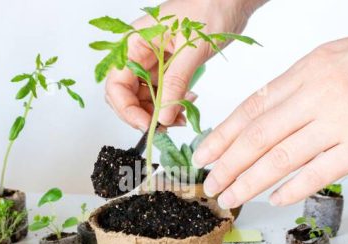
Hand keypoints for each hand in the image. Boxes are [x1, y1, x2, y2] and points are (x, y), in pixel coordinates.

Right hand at [105, 0, 265, 129]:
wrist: (231, 0)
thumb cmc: (210, 7)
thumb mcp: (192, 49)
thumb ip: (176, 83)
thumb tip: (163, 116)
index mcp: (135, 42)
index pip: (116, 83)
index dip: (127, 109)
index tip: (146, 125)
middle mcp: (140, 53)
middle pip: (127, 95)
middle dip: (144, 115)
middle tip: (164, 127)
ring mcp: (153, 61)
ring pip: (145, 98)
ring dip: (160, 113)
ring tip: (181, 117)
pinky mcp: (168, 68)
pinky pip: (162, 93)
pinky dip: (172, 105)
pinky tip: (187, 105)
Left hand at [192, 18, 347, 208]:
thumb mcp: (345, 55)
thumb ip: (312, 82)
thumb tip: (283, 110)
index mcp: (311, 68)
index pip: (253, 106)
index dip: (223, 134)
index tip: (204, 153)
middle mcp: (318, 92)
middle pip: (257, 135)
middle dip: (226, 164)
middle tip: (207, 185)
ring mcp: (341, 119)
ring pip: (279, 158)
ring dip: (248, 182)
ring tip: (228, 198)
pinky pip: (318, 172)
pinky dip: (292, 189)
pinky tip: (275, 200)